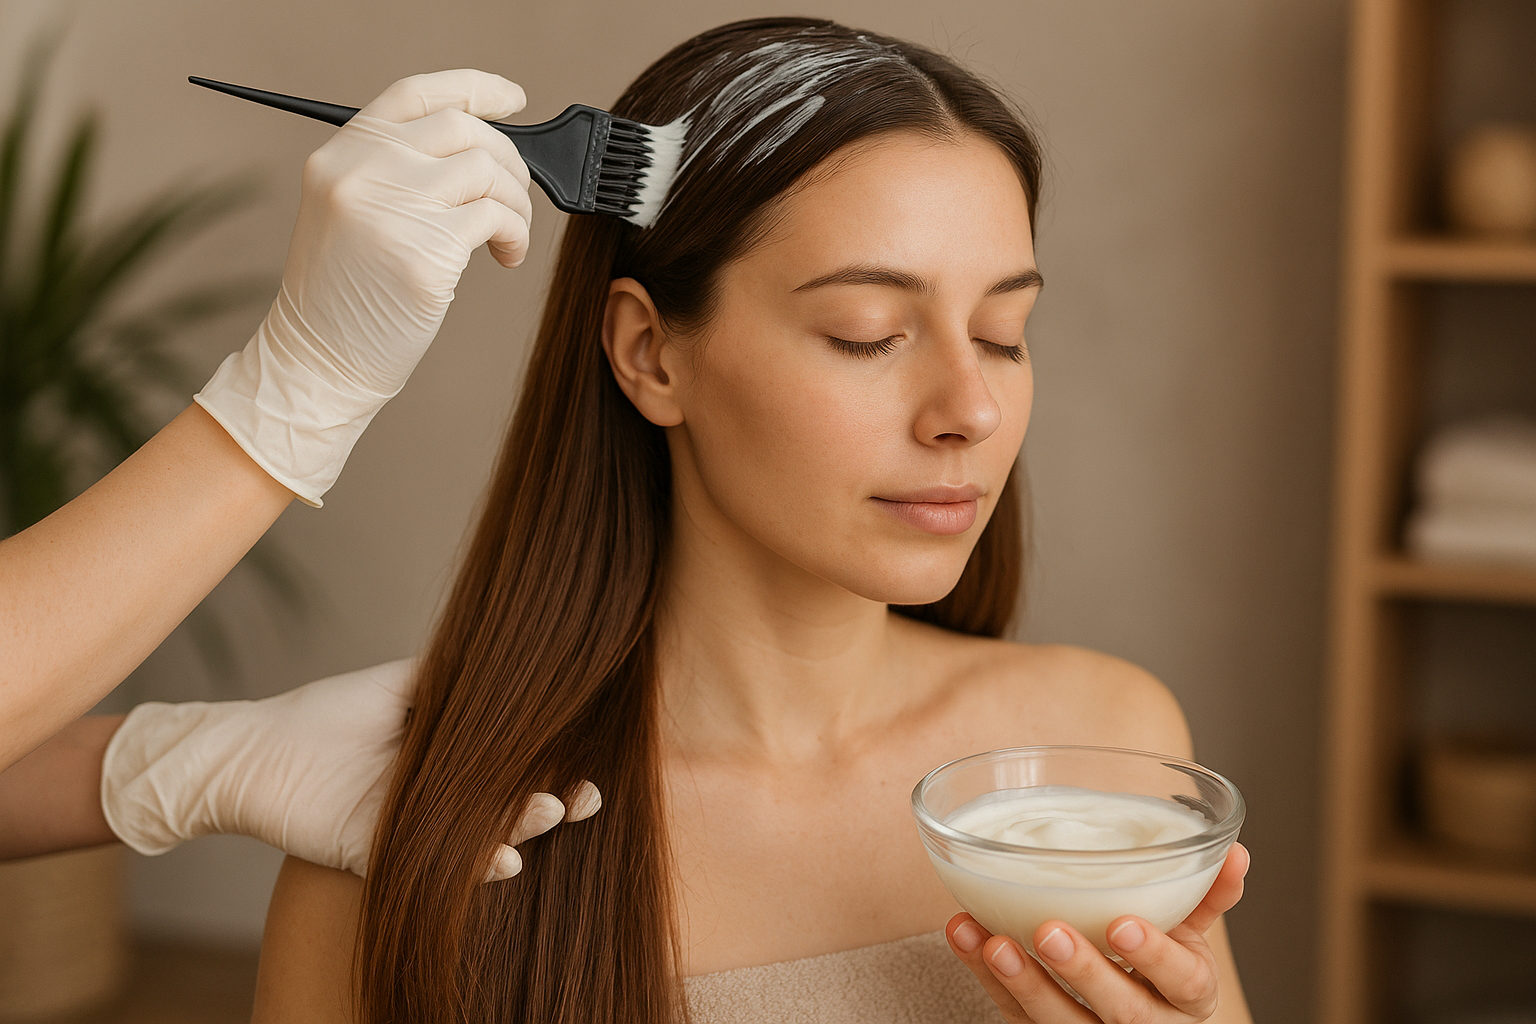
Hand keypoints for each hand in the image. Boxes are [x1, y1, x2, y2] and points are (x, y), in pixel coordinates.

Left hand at [100, 659, 599, 879]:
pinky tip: (505, 860)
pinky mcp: (380, 859)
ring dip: (521, 834)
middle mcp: (442, 804)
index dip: (559, 773)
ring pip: (484, 842)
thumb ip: (453, 678)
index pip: (518, 773)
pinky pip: (436, 870)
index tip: (591, 770)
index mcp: (453, 765)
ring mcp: (416, 834)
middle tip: (582, 797)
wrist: (252, 749)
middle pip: (512, 811)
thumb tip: (518, 653)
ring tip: (544, 814)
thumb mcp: (400, 685)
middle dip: (555, 808)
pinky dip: (474, 870)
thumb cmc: (324, 715)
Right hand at [195, 69, 534, 505]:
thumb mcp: (352, 212)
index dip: (475, 88)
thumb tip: (480, 151)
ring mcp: (393, 209)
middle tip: (514, 199)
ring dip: (516, 204)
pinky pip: (496, 219)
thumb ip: (398, 171)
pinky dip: (516, 235)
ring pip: (489, 172)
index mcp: (342, 153)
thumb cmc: (344, 295)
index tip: (515, 98)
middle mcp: (363, 170)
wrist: (318, 360)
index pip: (418, 93)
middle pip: (464, 130)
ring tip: (509, 236)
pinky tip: (506, 257)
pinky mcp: (425, 253)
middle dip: (508, 162)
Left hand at [945, 842, 1248, 1021]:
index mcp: (1188, 993)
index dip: (1153, 956)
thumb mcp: (1189, 936)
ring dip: (1024, 984)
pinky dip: (987, 978)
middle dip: (1083, 973)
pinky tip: (965, 937)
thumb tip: (1235, 850)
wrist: (1143, 1023)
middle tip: (1049, 932)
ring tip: (994, 943)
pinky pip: (1015, 1016)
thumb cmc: (1161, 969)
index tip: (1122, 924)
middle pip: (1121, 1012)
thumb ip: (1205, 894)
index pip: (1182, 980)